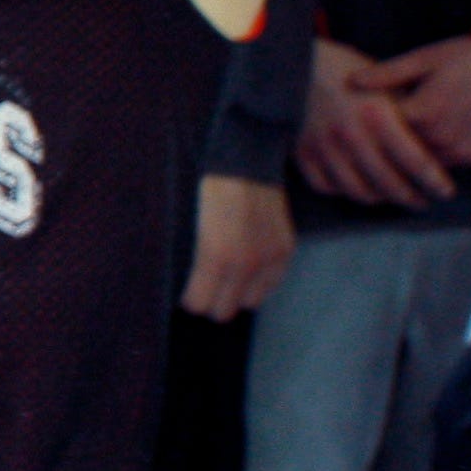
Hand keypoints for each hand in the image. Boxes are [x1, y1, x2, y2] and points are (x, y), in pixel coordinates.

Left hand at [184, 171, 296, 318]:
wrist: (245, 160)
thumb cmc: (207, 188)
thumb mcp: (187, 224)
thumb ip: (189, 258)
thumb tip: (185, 284)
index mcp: (215, 256)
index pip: (199, 303)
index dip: (190, 299)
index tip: (186, 290)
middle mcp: (245, 263)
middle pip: (224, 310)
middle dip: (211, 301)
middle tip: (205, 287)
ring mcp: (268, 258)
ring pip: (250, 301)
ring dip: (236, 294)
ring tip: (227, 278)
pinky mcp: (285, 250)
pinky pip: (271, 284)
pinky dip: (258, 281)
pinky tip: (248, 268)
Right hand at [294, 36, 458, 207]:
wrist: (301, 62)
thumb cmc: (354, 72)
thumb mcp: (388, 85)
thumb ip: (412, 119)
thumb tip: (439, 153)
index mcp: (377, 115)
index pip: (416, 162)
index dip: (435, 182)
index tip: (446, 192)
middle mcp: (350, 134)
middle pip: (389, 183)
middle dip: (412, 198)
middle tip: (423, 201)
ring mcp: (324, 147)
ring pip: (358, 191)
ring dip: (381, 199)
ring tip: (394, 197)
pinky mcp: (303, 153)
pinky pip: (326, 186)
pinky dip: (344, 191)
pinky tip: (359, 187)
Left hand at [365, 31, 470, 175]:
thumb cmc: (470, 57)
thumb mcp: (425, 58)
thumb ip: (388, 74)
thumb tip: (351, 82)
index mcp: (424, 112)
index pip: (380, 128)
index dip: (367, 122)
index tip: (355, 115)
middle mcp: (440, 138)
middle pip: (396, 149)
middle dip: (383, 141)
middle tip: (369, 132)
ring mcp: (459, 151)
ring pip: (418, 161)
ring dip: (405, 153)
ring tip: (394, 137)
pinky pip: (441, 163)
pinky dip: (429, 156)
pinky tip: (422, 141)